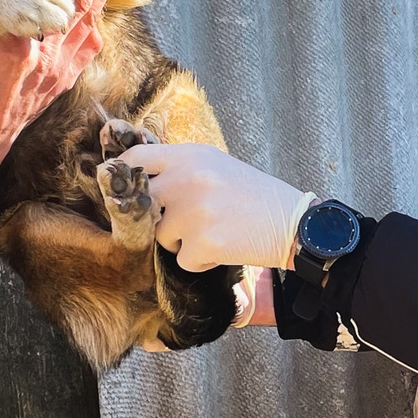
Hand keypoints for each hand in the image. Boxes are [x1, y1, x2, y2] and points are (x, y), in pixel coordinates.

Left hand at [118, 142, 316, 271]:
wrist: (293, 222)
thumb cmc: (253, 194)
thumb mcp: (215, 164)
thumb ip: (179, 167)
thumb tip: (134, 176)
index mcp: (190, 156)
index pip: (135, 158)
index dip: (124, 176)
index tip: (127, 190)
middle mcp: (187, 180)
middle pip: (141, 204)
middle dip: (158, 217)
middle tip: (185, 220)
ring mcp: (194, 212)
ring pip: (161, 237)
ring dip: (181, 242)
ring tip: (213, 231)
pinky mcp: (203, 244)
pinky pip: (182, 261)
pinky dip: (199, 261)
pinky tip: (223, 247)